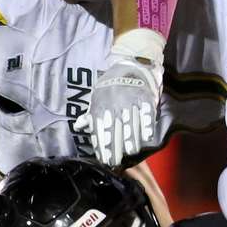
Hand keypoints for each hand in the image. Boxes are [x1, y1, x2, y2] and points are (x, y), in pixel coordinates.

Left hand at [76, 30, 165, 166]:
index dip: (102, 145)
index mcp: (102, 104)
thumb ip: (91, 113)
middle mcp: (115, 103)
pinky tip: (147, 137)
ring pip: (131, 122)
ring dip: (131, 138)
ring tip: (131, 152)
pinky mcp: (146, 97)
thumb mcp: (98, 96)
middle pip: (114, 128)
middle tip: (115, 161)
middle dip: (114, 146)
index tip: (104, 159)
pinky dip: (147, 125)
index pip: (100, 128)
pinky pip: (147, 113)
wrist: (131, 64)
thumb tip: (80, 126)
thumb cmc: (112, 85)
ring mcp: (131, 100)